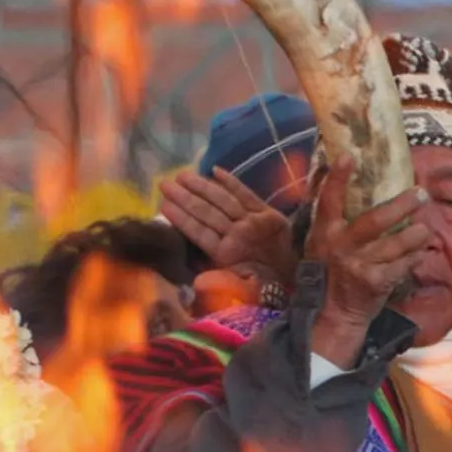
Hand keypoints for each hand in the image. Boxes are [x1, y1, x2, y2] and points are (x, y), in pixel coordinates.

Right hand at [159, 169, 296, 285]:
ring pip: (222, 200)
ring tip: (181, 175)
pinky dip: (230, 181)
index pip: (197, 232)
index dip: (180, 218)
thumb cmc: (255, 281)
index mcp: (227, 254)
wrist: (289, 277)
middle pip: (206, 212)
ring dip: (200, 185)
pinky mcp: (268, 213)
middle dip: (183, 197)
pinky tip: (214, 170)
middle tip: (164, 184)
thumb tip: (192, 269)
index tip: (162, 205)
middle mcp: (239, 234)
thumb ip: (212, 275)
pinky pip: (246, 193)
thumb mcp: (230, 281)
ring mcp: (254, 222)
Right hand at [303, 160, 431, 368]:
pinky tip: (420, 253)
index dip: (338, 177)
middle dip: (401, 205)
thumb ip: (335, 222)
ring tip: (426, 228)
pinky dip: (414, 258)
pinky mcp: (376, 283)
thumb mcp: (322, 245)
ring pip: (396, 244)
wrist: (334, 314)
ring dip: (416, 234)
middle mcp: (341, 246)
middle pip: (375, 220)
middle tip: (421, 193)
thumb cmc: (331, 274)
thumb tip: (352, 188)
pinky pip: (403, 265)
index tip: (349, 156)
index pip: (329, 199)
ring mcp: (359, 265)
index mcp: (325, 233)